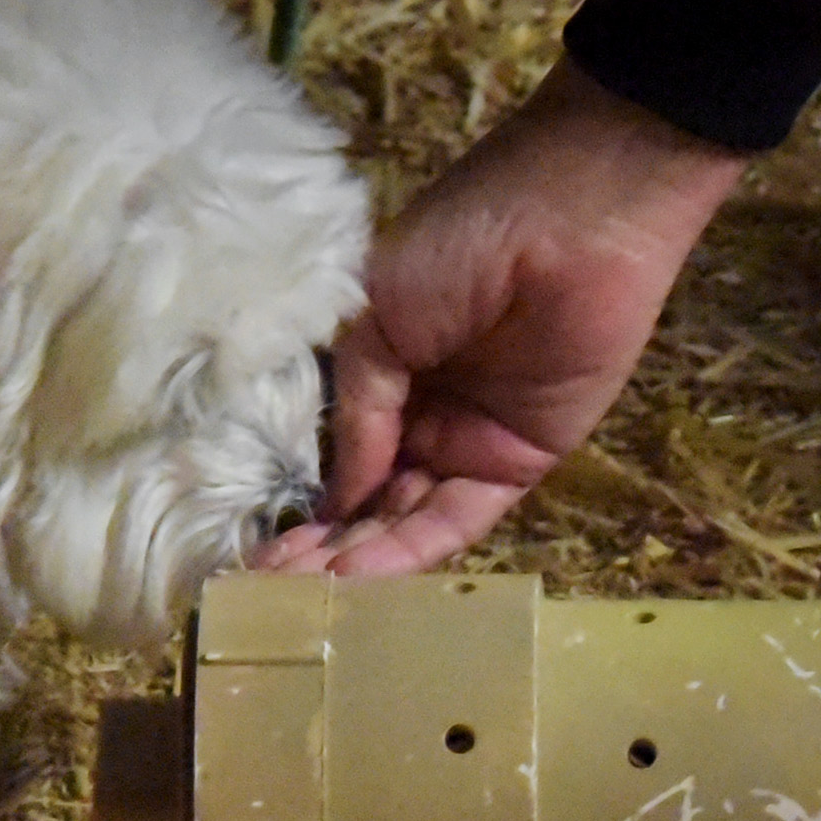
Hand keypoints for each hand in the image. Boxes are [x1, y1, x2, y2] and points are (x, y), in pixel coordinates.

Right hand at [257, 56, 744, 575]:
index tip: (246, 544)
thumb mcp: (377, 319)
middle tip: (262, 589)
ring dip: (356, 557)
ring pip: (403, 516)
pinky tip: (359, 576)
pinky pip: (457, 517)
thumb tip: (336, 499)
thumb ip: (358, 413)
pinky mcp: (519, 462)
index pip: (332, 446)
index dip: (294, 494)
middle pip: (364, 494)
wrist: (574, 224)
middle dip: (316, 542)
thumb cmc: (462, 244)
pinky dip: (410, 550)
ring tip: (301, 596)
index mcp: (380, 361)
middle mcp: (419, 409)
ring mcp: (467, 439)